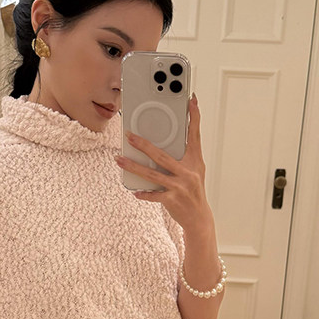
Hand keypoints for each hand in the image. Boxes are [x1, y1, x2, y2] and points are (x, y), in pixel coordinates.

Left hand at [115, 94, 211, 230]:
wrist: (199, 217)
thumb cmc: (194, 191)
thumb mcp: (194, 171)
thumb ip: (183, 156)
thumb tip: (162, 143)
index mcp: (195, 161)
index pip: (194, 135)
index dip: (194, 117)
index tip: (191, 101)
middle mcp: (188, 172)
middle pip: (162, 155)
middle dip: (144, 145)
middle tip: (129, 135)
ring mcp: (180, 186)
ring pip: (152, 174)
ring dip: (133, 167)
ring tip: (120, 160)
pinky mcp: (173, 200)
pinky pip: (154, 194)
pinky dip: (144, 193)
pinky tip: (135, 191)